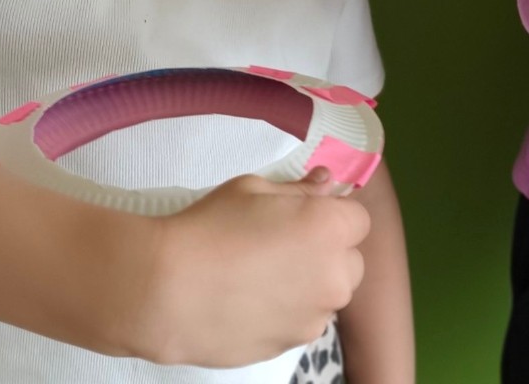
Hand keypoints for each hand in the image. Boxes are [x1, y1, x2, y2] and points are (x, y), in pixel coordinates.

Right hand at [136, 168, 369, 367]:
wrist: (170, 290)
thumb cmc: (211, 225)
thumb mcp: (252, 188)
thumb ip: (298, 189)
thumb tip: (325, 183)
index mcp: (329, 228)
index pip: (358, 218)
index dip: (332, 213)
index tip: (304, 213)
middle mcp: (335, 276)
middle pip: (350, 260)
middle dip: (328, 250)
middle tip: (283, 241)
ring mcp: (317, 317)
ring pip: (329, 294)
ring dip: (311, 282)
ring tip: (262, 274)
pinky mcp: (295, 345)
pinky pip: (305, 320)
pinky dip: (290, 311)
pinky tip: (252, 300)